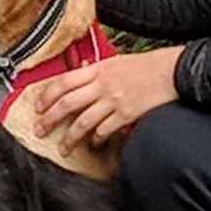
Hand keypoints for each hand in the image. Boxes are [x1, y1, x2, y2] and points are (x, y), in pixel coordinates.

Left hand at [15, 46, 177, 148]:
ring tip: (63, 148)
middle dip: (50, 119)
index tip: (38, 107)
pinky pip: (104, 130)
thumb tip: (81, 76)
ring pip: (82, 122)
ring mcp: (113, 101)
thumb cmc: (147, 66)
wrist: (171, 71)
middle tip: (40, 130)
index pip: (63, 82)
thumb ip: (98, 71)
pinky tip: (94, 145)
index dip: (46, 95)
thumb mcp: (117, 62)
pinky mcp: (125, 115)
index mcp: (98, 69)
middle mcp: (102, 85)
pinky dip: (97, 140)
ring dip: (70, 137)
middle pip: (67, 103)